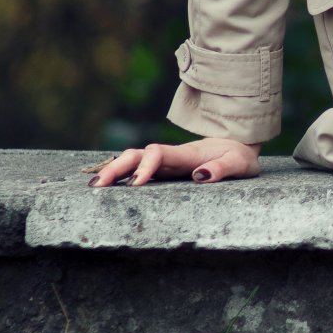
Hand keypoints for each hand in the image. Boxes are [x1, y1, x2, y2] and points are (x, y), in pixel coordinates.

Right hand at [88, 137, 259, 187]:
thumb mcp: (239, 164)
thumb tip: (200, 176)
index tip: (135, 185)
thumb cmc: (238, 157)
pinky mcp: (163, 169)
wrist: (238, 145)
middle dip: (116, 168)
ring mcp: (165, 161)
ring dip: (113, 169)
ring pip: (133, 159)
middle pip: (137, 155)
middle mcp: (171, 156)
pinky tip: (103, 184)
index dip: (145, 167)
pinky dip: (118, 172)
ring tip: (93, 187)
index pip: (159, 154)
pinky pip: (136, 167)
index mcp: (187, 154)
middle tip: (97, 187)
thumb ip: (222, 169)